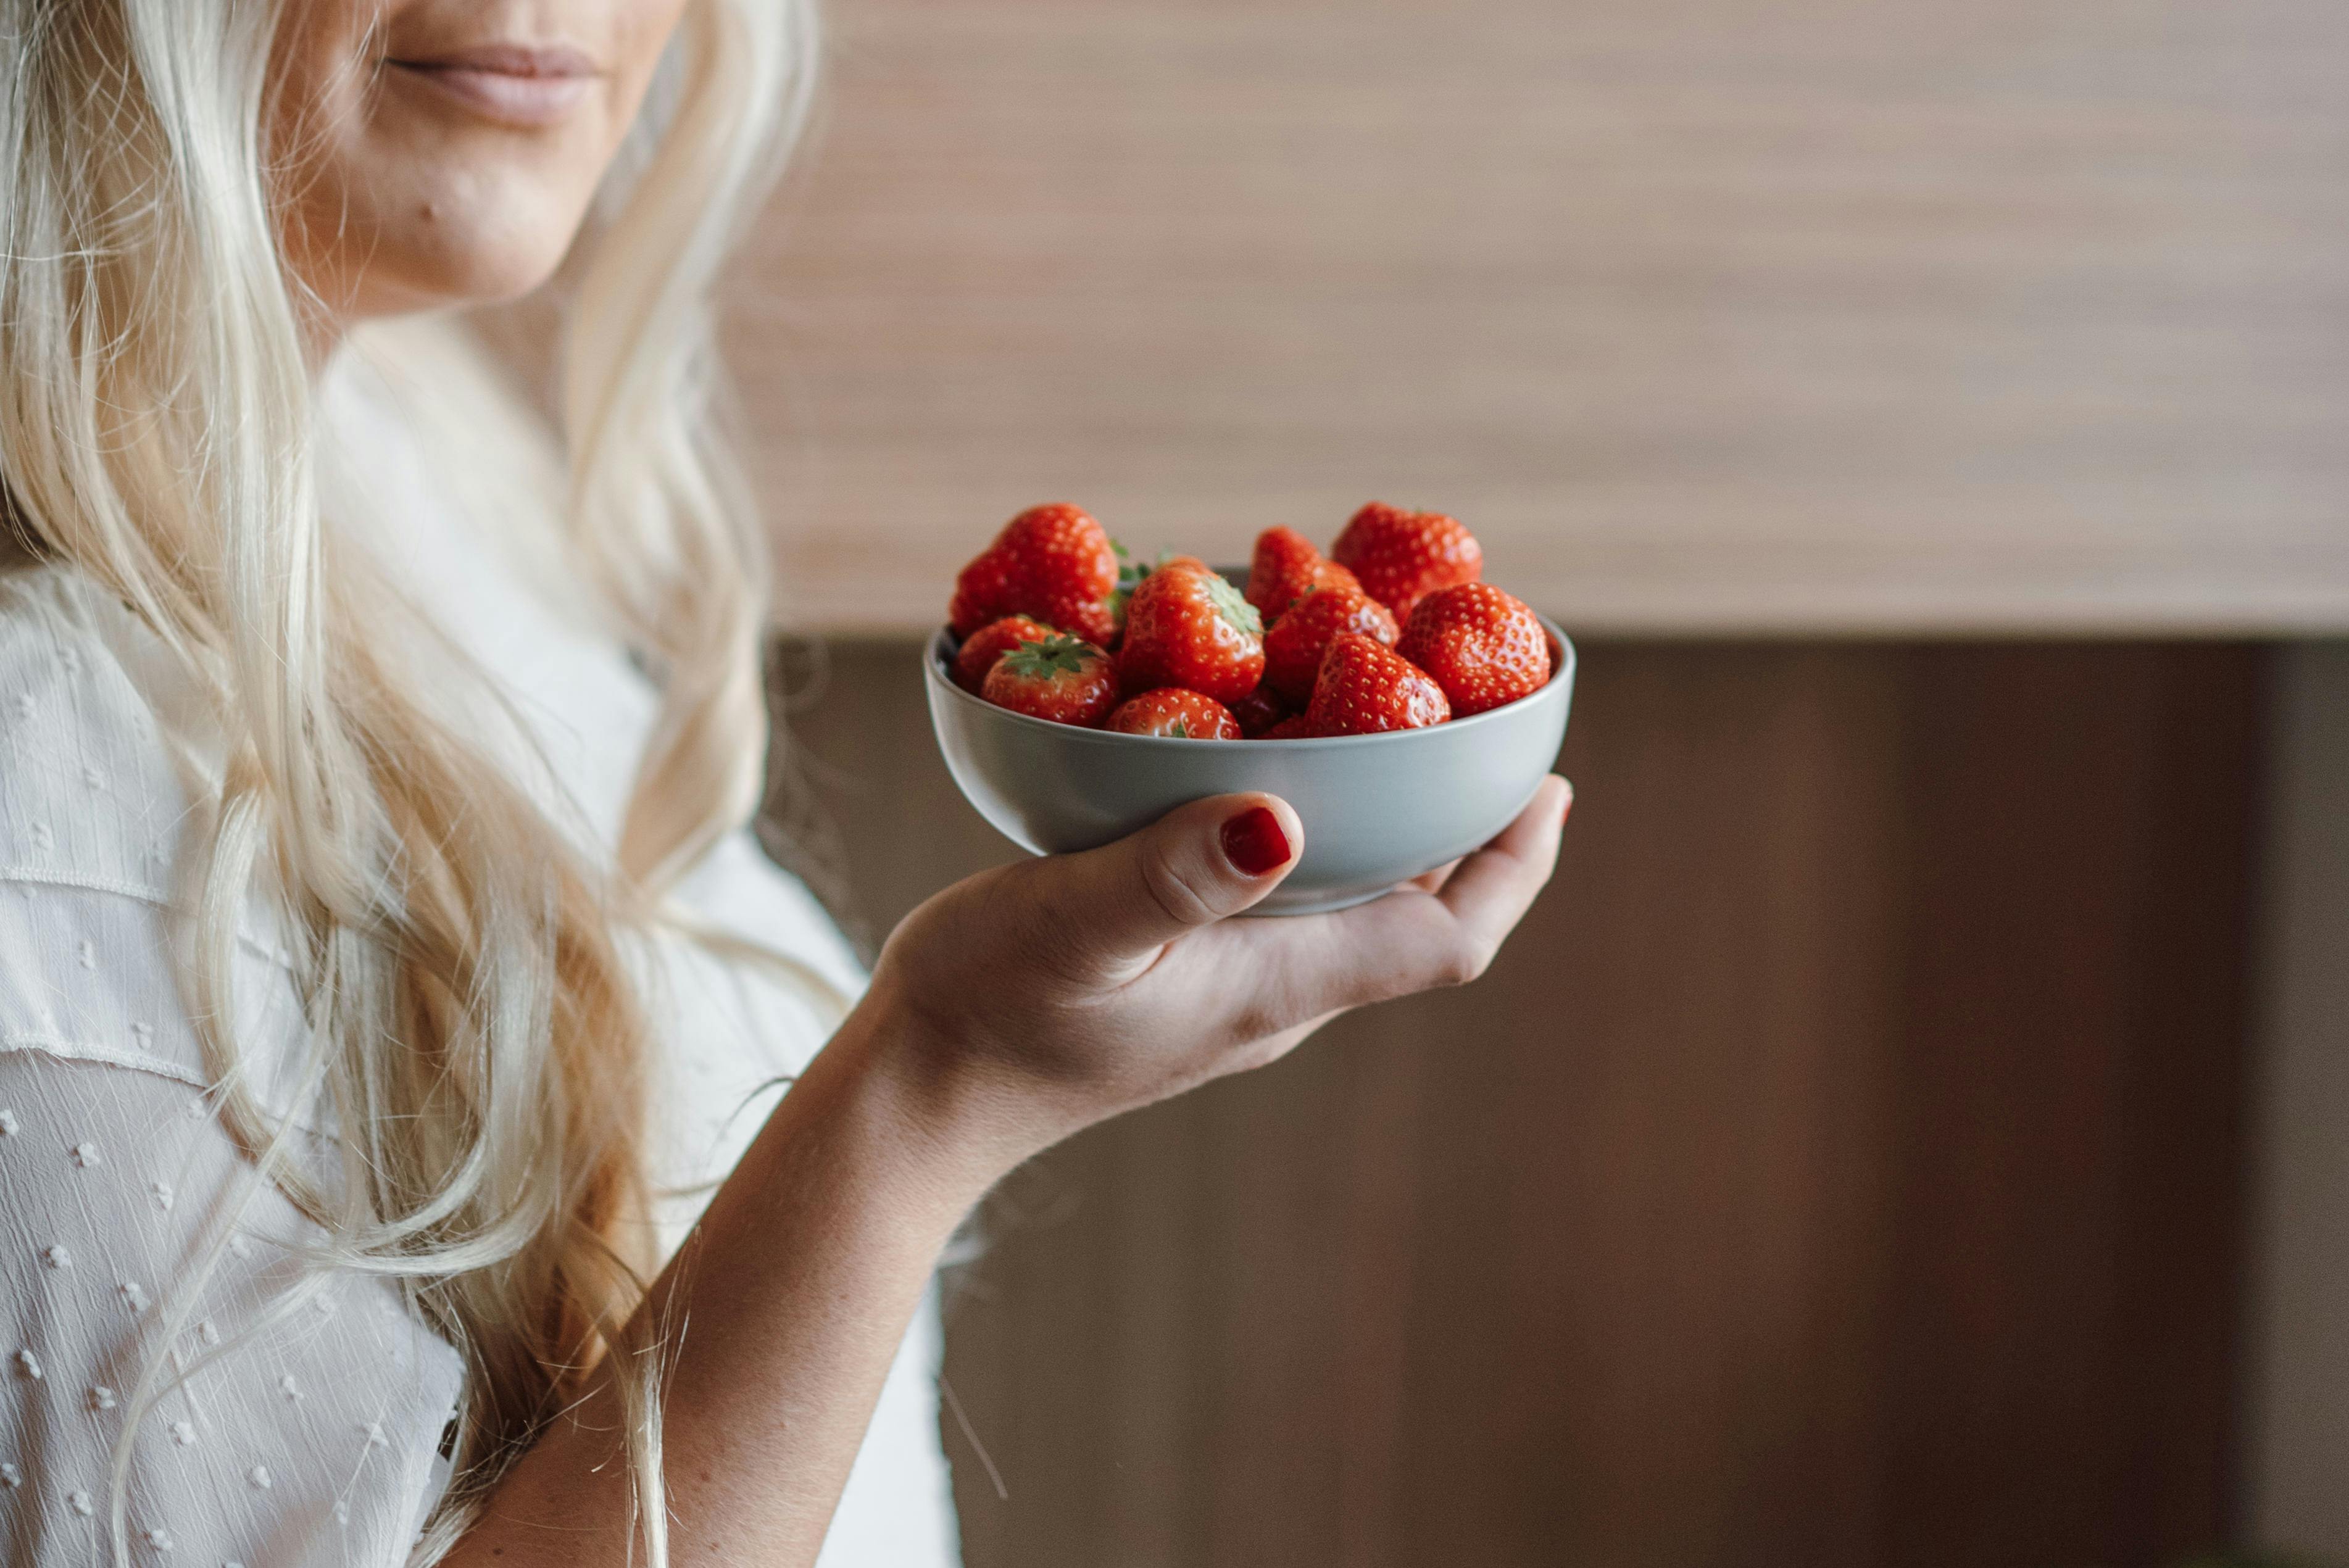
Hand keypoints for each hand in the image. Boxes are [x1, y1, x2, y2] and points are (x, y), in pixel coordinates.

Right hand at [851, 775, 1571, 1176]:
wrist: (917, 1094)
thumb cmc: (990, 1008)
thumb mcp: (1078, 923)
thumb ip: (1175, 874)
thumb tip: (1280, 821)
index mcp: (1284, 982)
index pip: (1449, 936)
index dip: (1516, 864)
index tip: (1551, 782)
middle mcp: (1280, 991)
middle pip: (1418, 914)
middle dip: (1470, 830)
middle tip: (1490, 726)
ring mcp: (1232, 989)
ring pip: (1354, 904)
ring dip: (1393, 827)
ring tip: (1401, 729)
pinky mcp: (1183, 975)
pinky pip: (1284, 896)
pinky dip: (1311, 831)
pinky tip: (1271, 778)